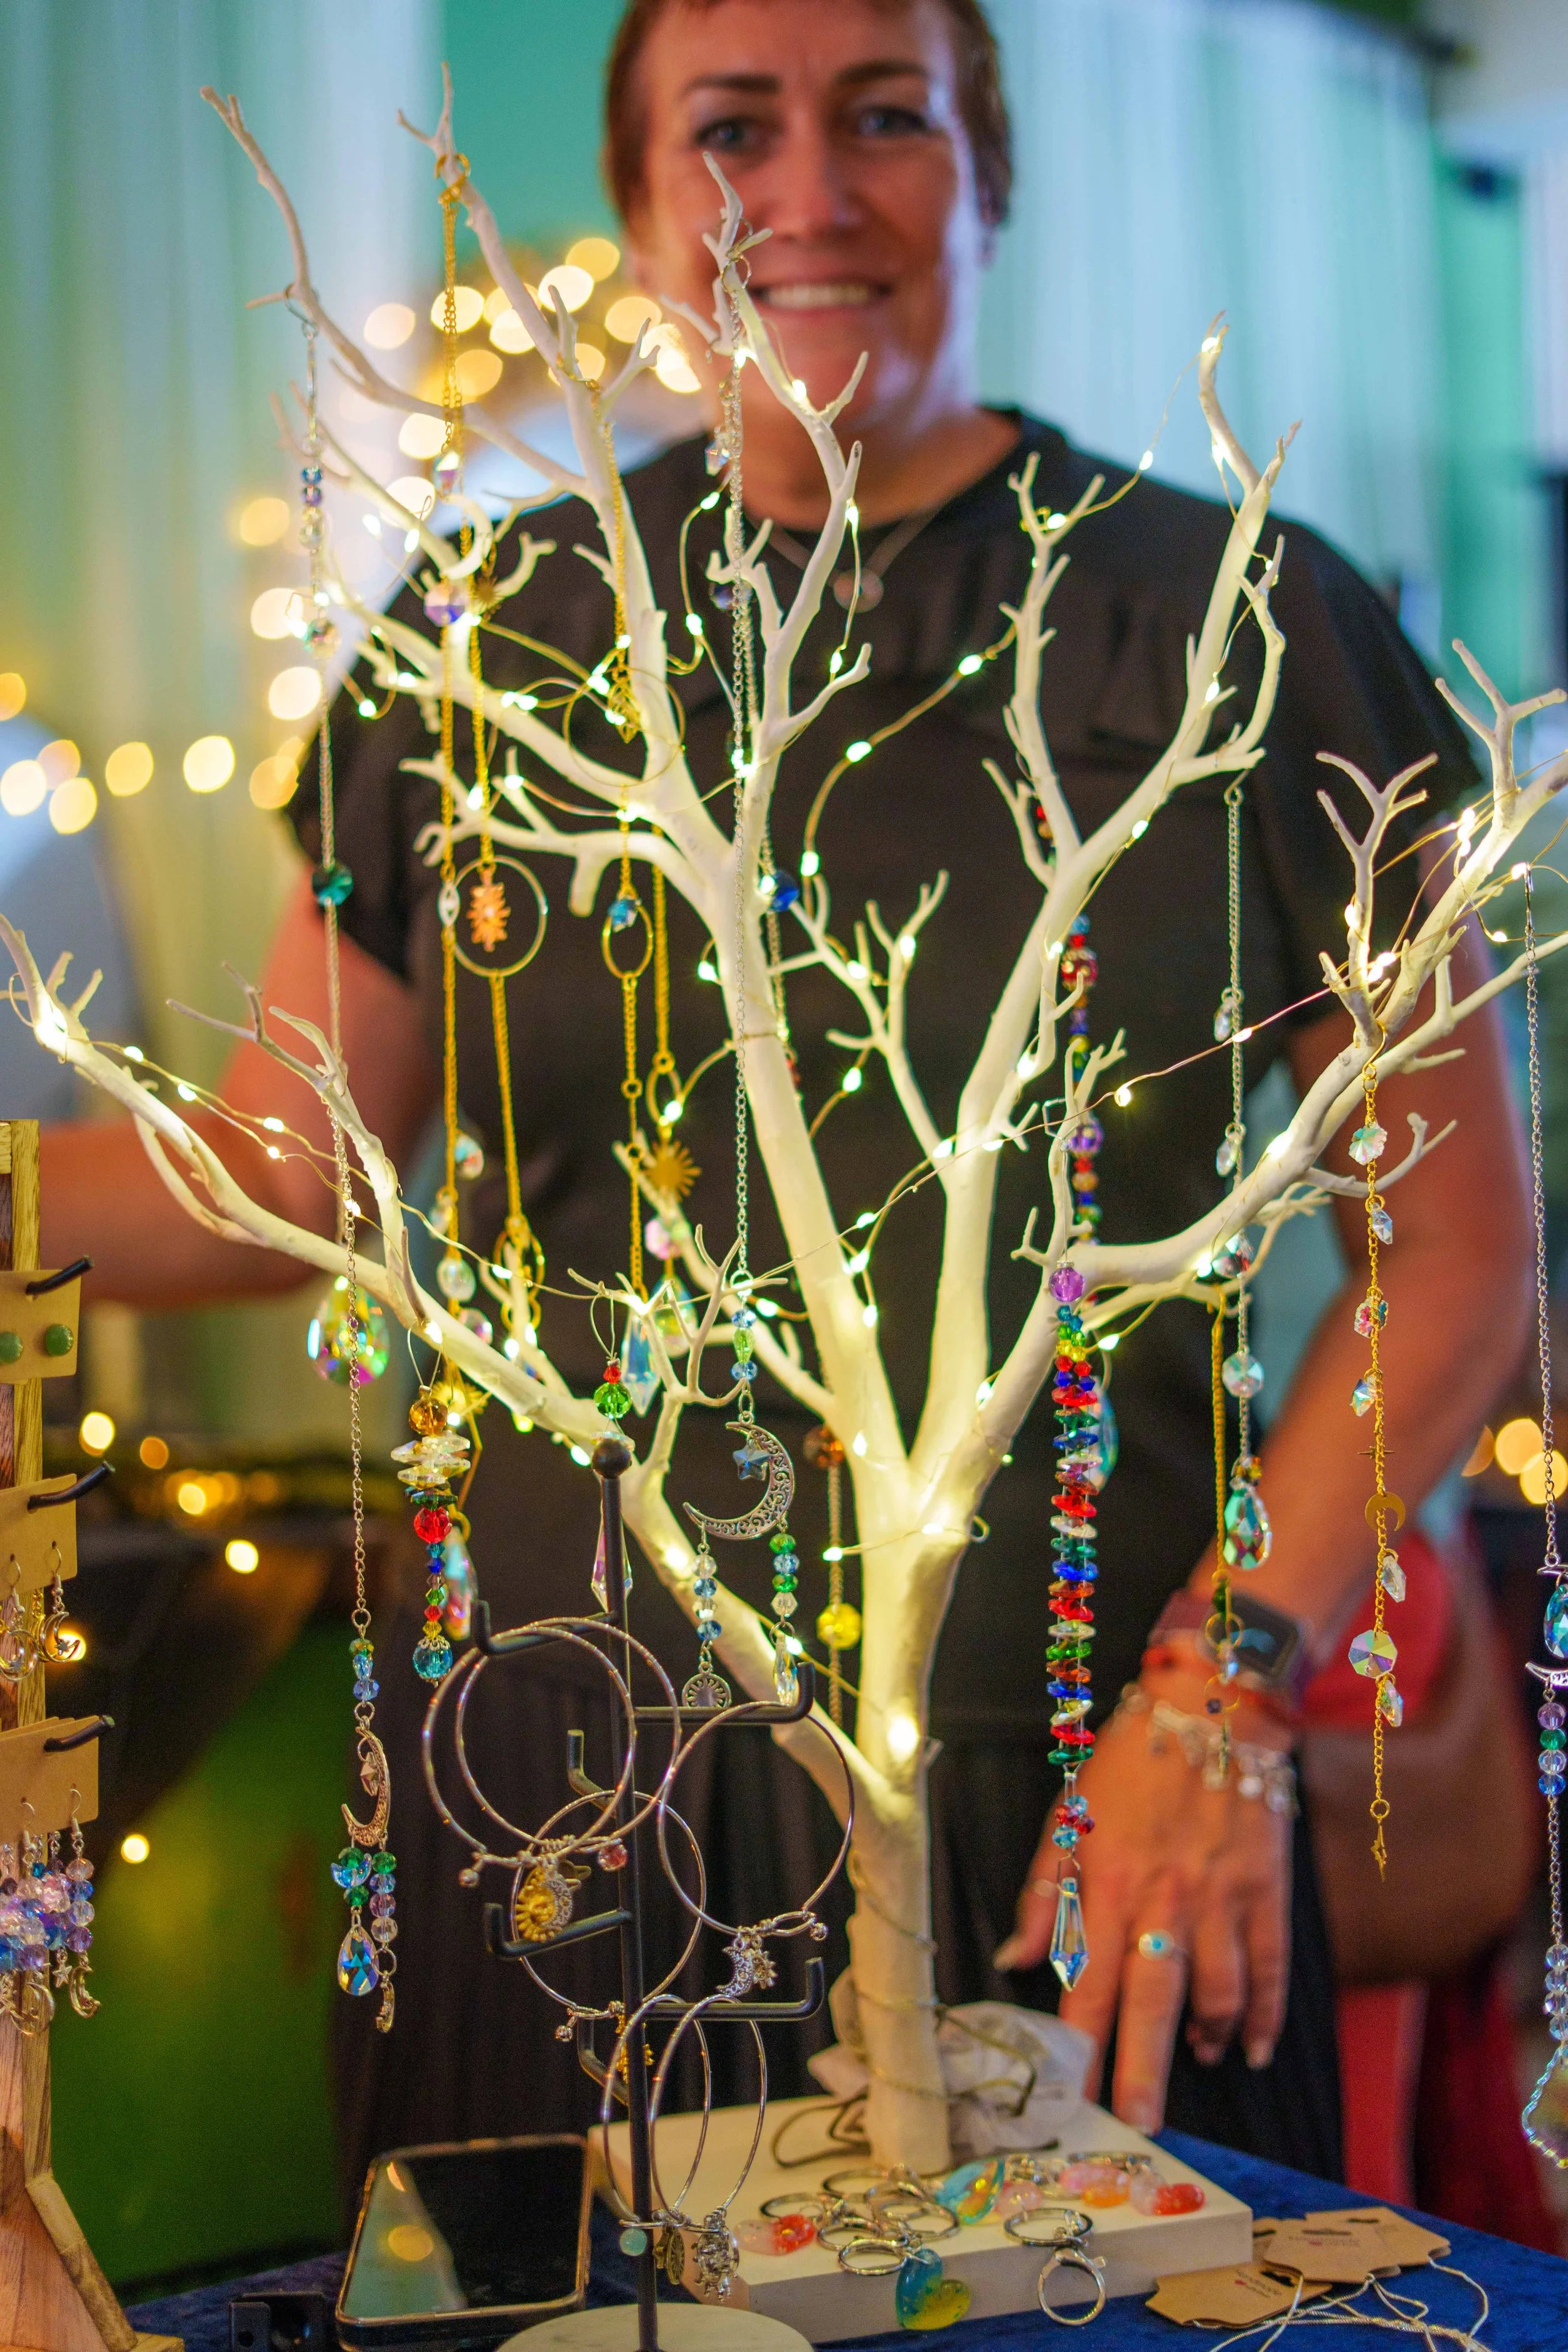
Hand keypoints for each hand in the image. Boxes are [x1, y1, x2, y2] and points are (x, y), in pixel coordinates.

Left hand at [994, 1665, 1293, 2131]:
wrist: (1213, 1705)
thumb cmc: (1130, 1761)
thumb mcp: (1067, 1813)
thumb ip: (1043, 1892)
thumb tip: (1013, 1960)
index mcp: (1107, 1880)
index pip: (1089, 1982)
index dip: (1080, 2046)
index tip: (1073, 2098)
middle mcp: (1164, 1896)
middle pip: (1154, 2001)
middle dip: (1145, 2070)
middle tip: (1142, 2125)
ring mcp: (1221, 1896)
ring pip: (1218, 1991)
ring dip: (1205, 2035)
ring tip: (1196, 2059)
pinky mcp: (1267, 1889)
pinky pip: (1270, 1968)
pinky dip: (1265, 2013)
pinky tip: (1253, 2043)